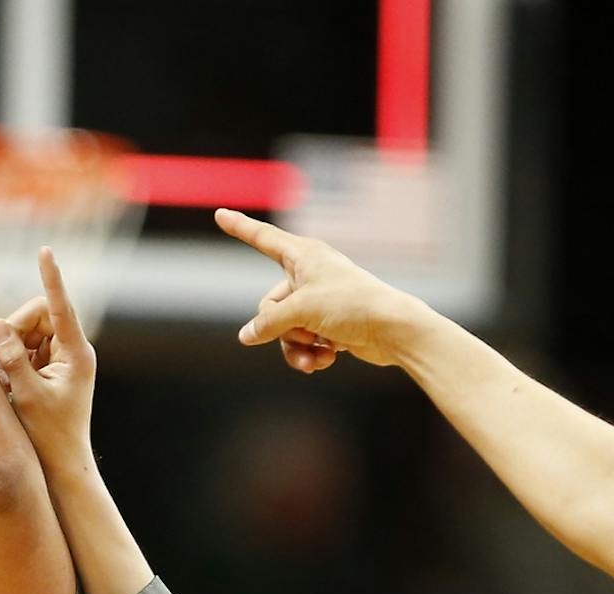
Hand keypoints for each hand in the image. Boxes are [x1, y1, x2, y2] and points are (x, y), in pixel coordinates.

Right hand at [0, 247, 96, 475]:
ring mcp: (62, 358)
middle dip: (17, 330)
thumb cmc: (49, 434)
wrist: (62, 463)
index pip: (60, 307)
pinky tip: (15, 387)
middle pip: (39, 315)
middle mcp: (73, 351)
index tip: (45, 252)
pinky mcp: (51, 367)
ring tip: (13, 384)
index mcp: (76, 355)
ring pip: (29, 330)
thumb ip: (12, 357)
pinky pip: (26, 347)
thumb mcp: (26, 395)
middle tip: (6, 360)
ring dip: (13, 349)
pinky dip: (14, 360)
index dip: (50, 278)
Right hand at [215, 207, 421, 370]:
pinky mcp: (329, 323)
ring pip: (285, 328)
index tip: (220, 213)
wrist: (393, 331)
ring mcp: (319, 300)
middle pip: (270, 304)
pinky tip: (328, 360)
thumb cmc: (352, 306)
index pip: (262, 238)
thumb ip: (268, 322)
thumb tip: (246, 336)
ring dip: (296, 347)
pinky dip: (311, 353)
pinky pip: (303, 340)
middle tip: (304, 334)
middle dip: (280, 328)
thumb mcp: (302, 311)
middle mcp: (309, 274)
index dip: (240, 227)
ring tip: (314, 358)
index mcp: (304, 255)